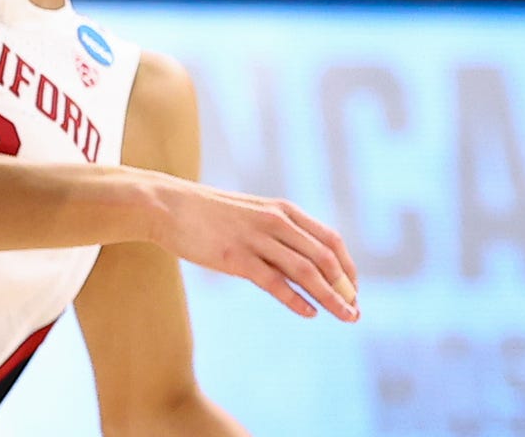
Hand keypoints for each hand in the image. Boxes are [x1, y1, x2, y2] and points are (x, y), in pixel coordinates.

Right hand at [143, 178, 358, 320]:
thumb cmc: (210, 215)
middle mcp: (277, 221)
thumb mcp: (253, 215)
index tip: (354, 289)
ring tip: (345, 316)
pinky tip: (310, 314)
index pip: (331, 239)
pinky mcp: (236, 257)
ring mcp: (257, 239)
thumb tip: (300, 260)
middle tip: (355, 311)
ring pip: (306, 271)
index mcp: (284, 210)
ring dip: (330, 297)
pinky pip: (275, 282)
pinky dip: (296, 300)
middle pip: (325, 258)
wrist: (169, 206)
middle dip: (345, 287)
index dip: (348, 266)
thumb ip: (278, 233)